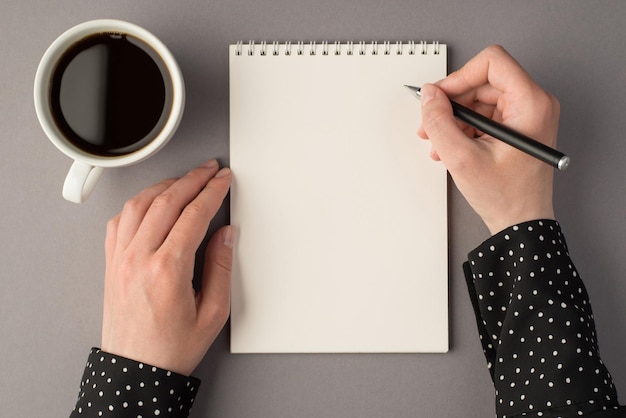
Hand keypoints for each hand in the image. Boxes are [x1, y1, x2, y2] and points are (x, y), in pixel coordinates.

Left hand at [101, 160, 232, 375]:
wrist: (136, 371)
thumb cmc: (171, 348)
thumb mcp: (213, 312)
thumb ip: (221, 267)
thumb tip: (225, 234)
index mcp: (167, 270)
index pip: (194, 215)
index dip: (213, 191)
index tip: (223, 180)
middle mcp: (139, 259)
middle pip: (167, 201)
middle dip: (193, 179)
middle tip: (209, 170)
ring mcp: (120, 259)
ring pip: (140, 204)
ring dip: (165, 185)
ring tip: (185, 179)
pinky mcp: (111, 264)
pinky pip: (120, 220)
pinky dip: (138, 203)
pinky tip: (152, 201)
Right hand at [418, 45, 559, 233]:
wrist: (521, 223)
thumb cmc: (506, 196)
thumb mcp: (461, 158)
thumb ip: (439, 122)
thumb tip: (429, 95)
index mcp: (531, 104)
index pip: (492, 61)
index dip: (459, 77)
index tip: (440, 97)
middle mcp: (534, 103)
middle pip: (482, 81)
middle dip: (452, 103)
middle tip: (430, 125)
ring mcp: (526, 115)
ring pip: (479, 99)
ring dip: (453, 119)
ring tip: (438, 144)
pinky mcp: (516, 127)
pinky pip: (483, 115)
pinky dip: (463, 128)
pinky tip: (450, 148)